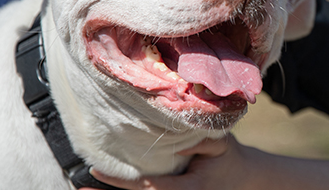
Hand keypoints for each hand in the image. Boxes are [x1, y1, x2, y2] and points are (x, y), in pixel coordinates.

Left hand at [87, 135, 328, 189]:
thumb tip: (176, 143)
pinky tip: (112, 183)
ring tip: (83, 189)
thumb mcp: (221, 145)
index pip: (153, 186)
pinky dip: (128, 187)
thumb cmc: (230, 156)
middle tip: (83, 182)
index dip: (127, 181)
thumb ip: (201, 143)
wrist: (245, 176)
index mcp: (190, 186)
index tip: (102, 171)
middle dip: (113, 189)